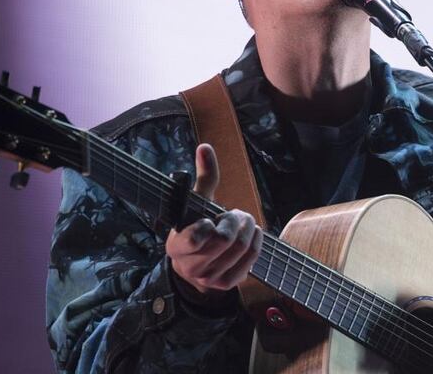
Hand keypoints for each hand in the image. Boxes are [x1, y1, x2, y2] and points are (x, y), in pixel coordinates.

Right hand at [166, 143, 263, 294]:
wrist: (197, 262)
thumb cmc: (196, 225)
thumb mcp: (196, 203)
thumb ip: (203, 177)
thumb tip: (205, 147)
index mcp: (176, 246)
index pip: (194, 239)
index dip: (207, 225)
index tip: (209, 219)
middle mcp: (190, 267)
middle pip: (226, 240)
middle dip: (236, 220)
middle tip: (236, 213)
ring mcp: (209, 278)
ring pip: (241, 248)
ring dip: (248, 228)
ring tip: (242, 221)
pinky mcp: (227, 284)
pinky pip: (251, 259)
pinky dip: (256, 241)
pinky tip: (250, 233)